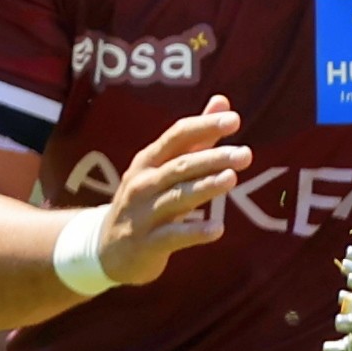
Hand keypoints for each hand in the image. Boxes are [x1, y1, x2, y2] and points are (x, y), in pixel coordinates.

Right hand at [88, 100, 246, 286]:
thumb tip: (223, 103)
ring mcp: (143, 213)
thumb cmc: (146, 200)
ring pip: (176, 198)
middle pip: (180, 166)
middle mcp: (144, 183)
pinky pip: (173, 236)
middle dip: (212, 159)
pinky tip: (218, 229)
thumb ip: (197, 137)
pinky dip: (194, 232)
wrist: (106, 248)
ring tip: (231, 178)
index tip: (234, 120)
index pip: (177, 137)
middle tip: (245, 154)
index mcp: (149, 161)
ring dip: (204, 187)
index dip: (203, 127)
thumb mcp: (165, 166)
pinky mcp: (148, 243)